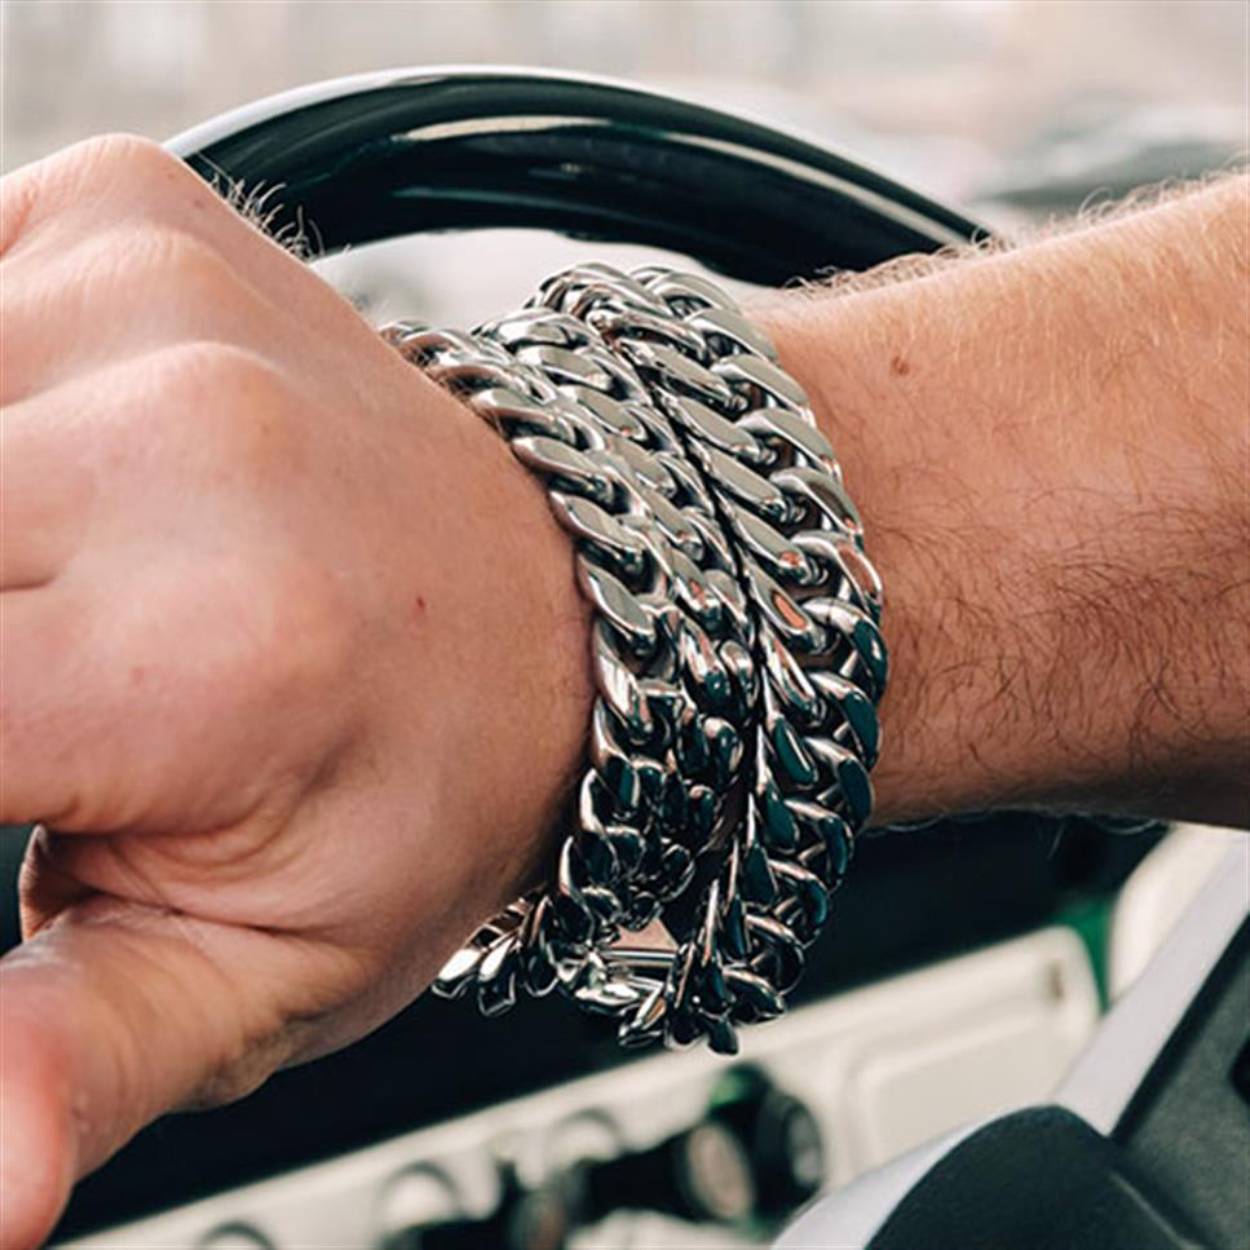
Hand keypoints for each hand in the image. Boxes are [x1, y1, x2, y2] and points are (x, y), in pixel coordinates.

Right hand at [0, 134, 591, 1246]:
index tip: (8, 777)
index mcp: (202, 652)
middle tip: (49, 708)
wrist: (567, 589)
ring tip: (58, 607)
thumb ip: (76, 1056)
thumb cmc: (441, 774)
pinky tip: (65, 489)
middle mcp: (179, 436)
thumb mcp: (272, 962)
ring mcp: (149, 294)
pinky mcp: (131, 212)